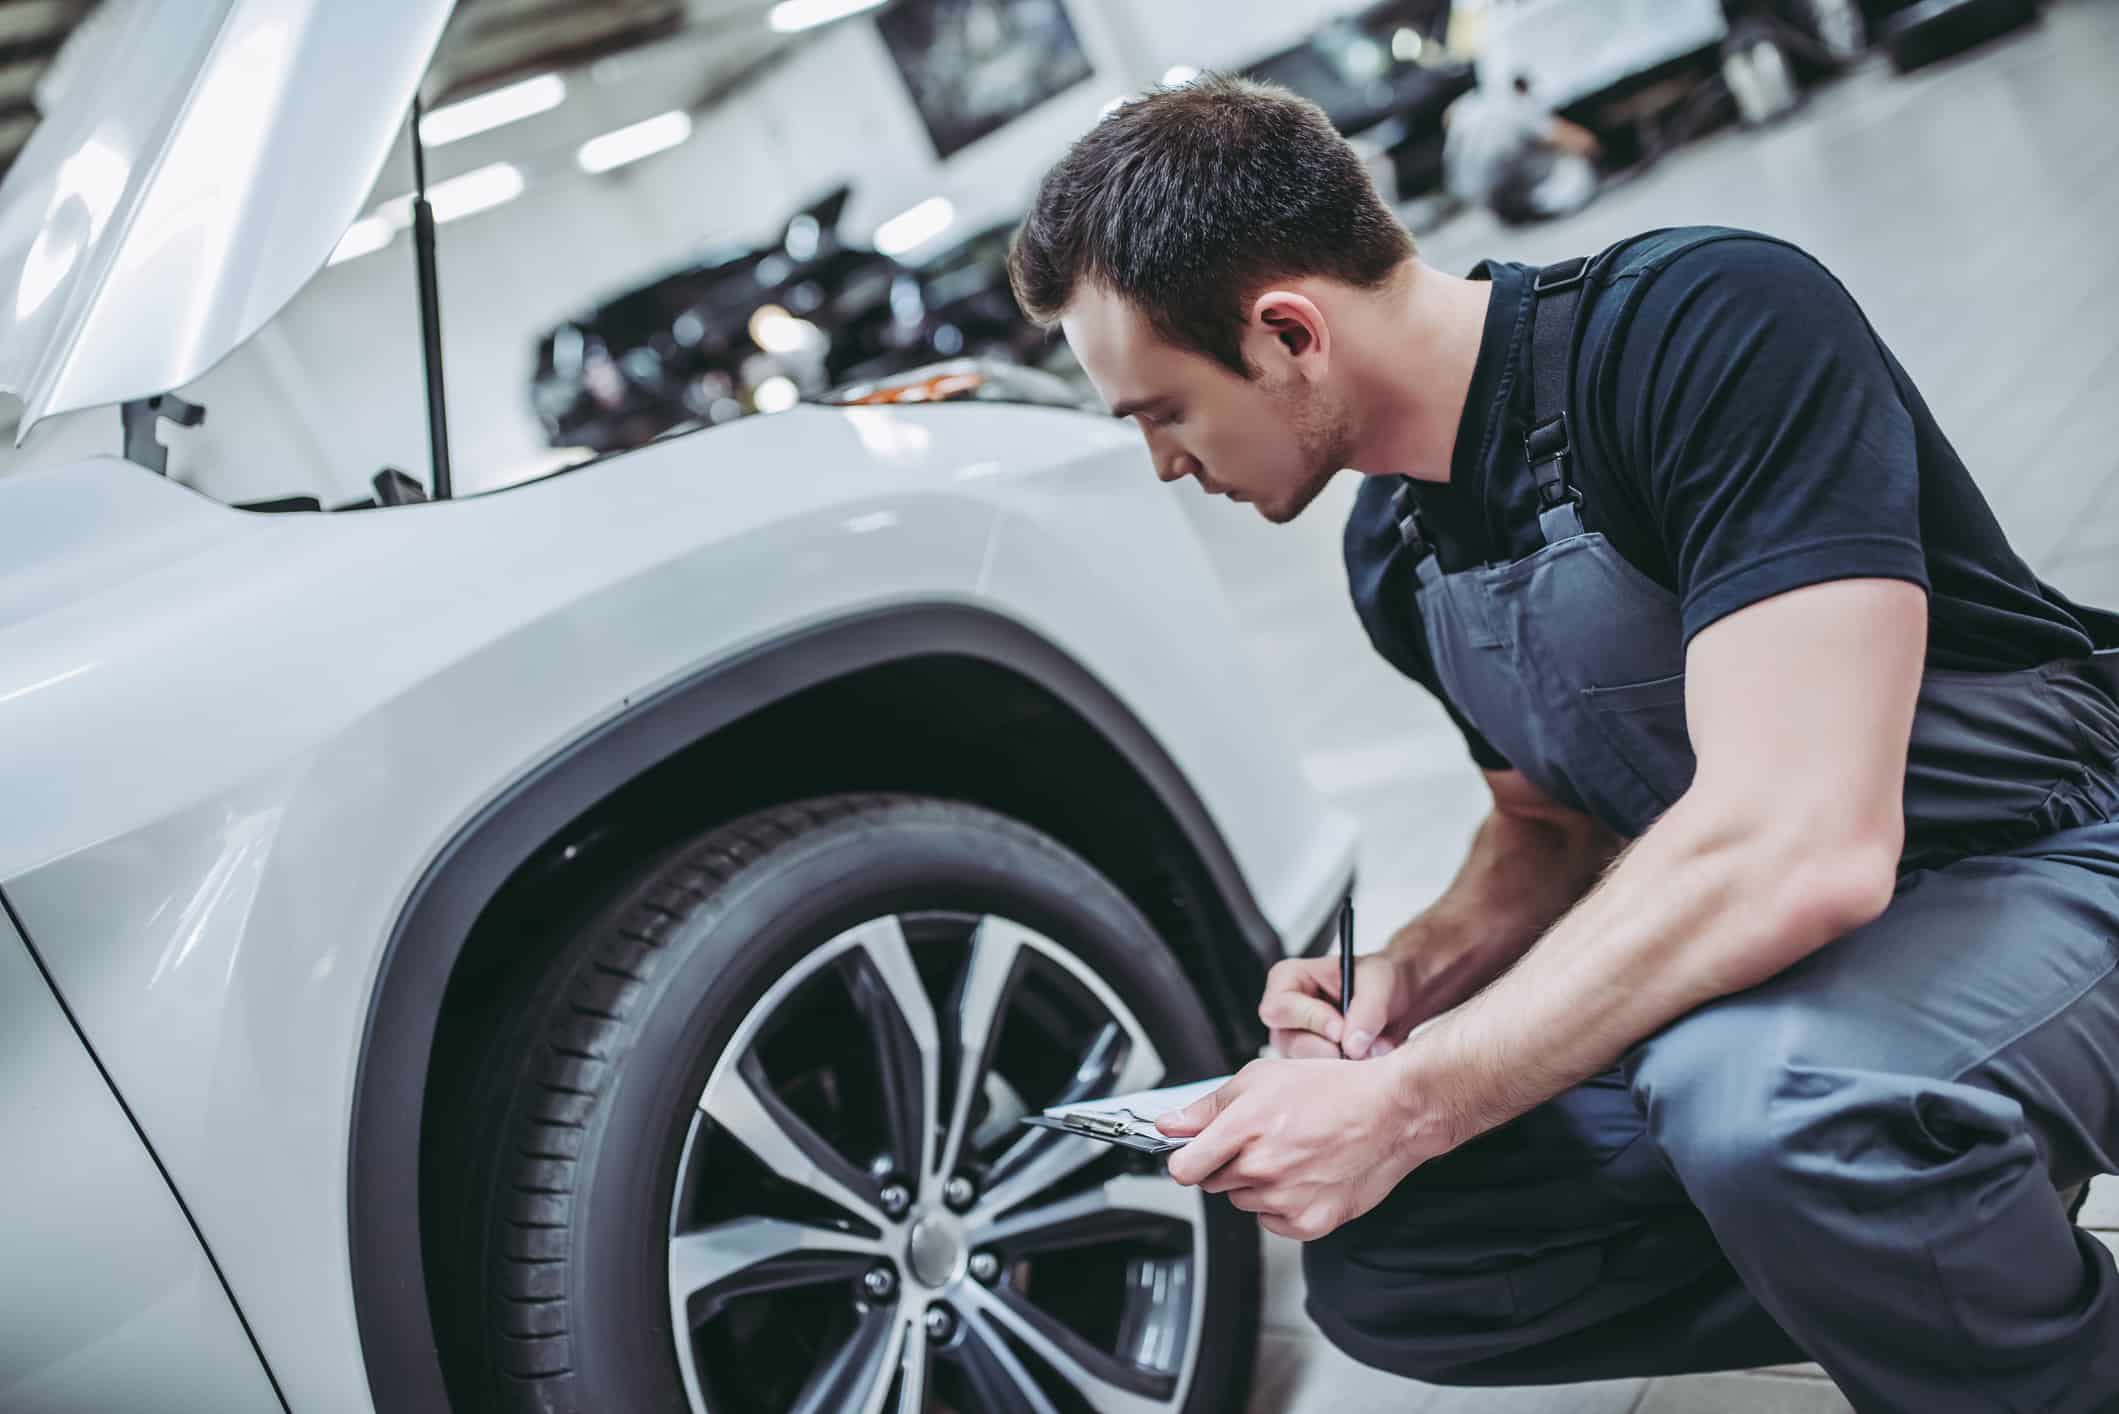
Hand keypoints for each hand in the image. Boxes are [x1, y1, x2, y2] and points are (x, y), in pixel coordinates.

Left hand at [1157, 1056, 1445, 1240]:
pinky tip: (1304, 1176)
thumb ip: (1208, 1106)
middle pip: (1212, 1183)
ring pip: (1243, 1201)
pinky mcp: (1309, 1223)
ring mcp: (1286, 1199)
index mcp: (1246, 1128)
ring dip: (1255, 1184)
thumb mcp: (1261, 1078)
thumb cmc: (1332, 1090)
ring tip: (1290, 1154)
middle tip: (1261, 1140)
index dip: (1185, 1160)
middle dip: (1226, 1163)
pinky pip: (1271, 1222)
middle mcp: (1263, 1167)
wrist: (1391, 1113)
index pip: (1184, 1168)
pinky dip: (1281, 1205)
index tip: (1193, 1154)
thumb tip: (1169, 1125)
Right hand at [1257, 952, 1413, 1060]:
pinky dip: (1352, 1075)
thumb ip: (1367, 1010)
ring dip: (1346, 1063)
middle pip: (1292, 1045)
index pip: (1281, 1008)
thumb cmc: (1379, 978)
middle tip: (1365, 1048)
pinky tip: (1371, 1059)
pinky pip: (1324, 1081)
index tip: (1340, 1030)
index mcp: (1288, 980)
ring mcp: (1299, 1044)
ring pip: (1309, 1068)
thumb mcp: (1380, 981)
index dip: (1311, 1020)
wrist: (1400, 998)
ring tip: (1376, 1048)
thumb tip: (1351, 1046)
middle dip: (1332, 1050)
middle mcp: (1287, 1016)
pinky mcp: (1316, 1066)